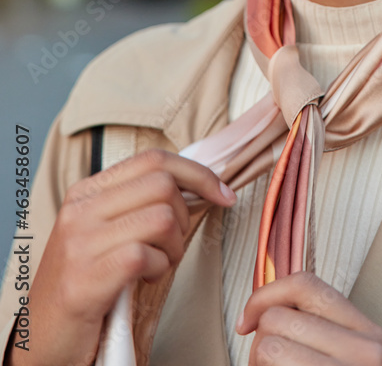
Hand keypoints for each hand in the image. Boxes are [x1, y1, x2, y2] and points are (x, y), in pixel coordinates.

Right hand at [11, 149, 235, 365]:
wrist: (42, 337)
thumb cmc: (85, 283)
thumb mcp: (103, 232)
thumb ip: (136, 204)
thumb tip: (196, 185)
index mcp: (87, 191)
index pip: (153, 159)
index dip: (197, 173)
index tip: (223, 194)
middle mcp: (81, 209)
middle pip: (162, 184)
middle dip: (185, 216)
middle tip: (172, 246)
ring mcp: (81, 242)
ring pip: (161, 218)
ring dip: (174, 248)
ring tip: (157, 265)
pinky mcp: (87, 277)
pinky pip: (146, 255)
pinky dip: (158, 269)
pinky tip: (143, 280)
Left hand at [237, 270, 381, 364]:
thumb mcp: (349, 361)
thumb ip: (320, 331)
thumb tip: (264, 311)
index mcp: (370, 333)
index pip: (307, 285)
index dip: (266, 295)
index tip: (247, 321)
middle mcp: (368, 350)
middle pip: (280, 317)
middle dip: (259, 343)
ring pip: (270, 345)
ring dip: (257, 363)